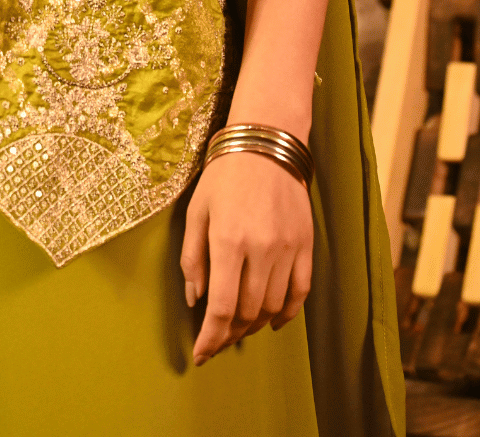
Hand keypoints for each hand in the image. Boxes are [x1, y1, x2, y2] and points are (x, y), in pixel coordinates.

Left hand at [179, 150, 313, 365]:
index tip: (201, 355)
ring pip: (272, 307)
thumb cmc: (224, 176)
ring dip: (254, 324)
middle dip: (229, 333)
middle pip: (247, 312)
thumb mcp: (197, 211)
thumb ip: (192, 258)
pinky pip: (299, 293)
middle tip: (216, 339)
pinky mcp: (306, 246)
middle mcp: (260, 250)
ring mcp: (287, 249)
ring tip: (239, 325)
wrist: (266, 143)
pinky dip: (286, 313)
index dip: (210, 338)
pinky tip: (272, 319)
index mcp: (228, 241)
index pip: (220, 307)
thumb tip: (194, 301)